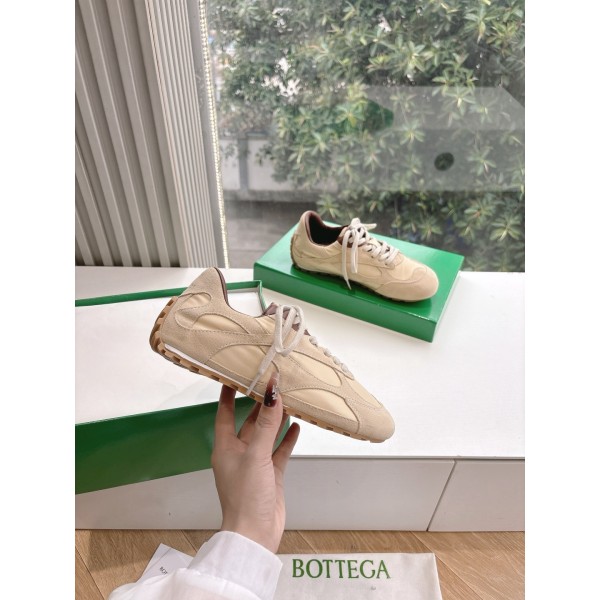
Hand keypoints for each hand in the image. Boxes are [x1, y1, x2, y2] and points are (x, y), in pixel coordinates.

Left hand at [211, 373, 300, 552]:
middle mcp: (239, 453)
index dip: (227, 394)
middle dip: (259, 404)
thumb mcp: (256, 455)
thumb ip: (266, 424)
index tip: (234, 375)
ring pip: (266, 435)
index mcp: (225, 448)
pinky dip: (287, 438)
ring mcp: (255, 464)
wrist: (256, 535)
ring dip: (275, 419)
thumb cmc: (246, 496)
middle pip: (248, 422)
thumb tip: (272, 393)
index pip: (223, 413)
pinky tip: (296, 426)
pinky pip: (279, 451)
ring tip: (288, 400)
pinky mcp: (270, 474)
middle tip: (271, 384)